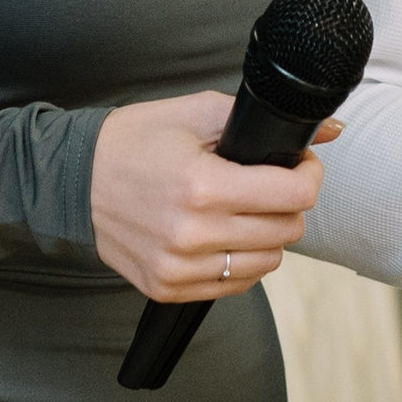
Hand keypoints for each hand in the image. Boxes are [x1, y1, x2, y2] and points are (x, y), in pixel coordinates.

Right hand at [89, 92, 337, 300]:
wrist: (72, 180)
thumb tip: (329, 129)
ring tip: (244, 210)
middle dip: (288, 203)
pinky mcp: (167, 288)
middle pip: (287, 231)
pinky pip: (235, 284)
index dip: (307, 175)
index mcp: (203, 186)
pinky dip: (241, 261)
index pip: (294, 196)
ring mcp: (179, 267)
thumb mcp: (194, 113)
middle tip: (269, 184)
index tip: (299, 165)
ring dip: (268, 235)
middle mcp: (192, 234)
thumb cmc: (132, 141)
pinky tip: (223, 235)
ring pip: (267, 263)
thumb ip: (260, 119)